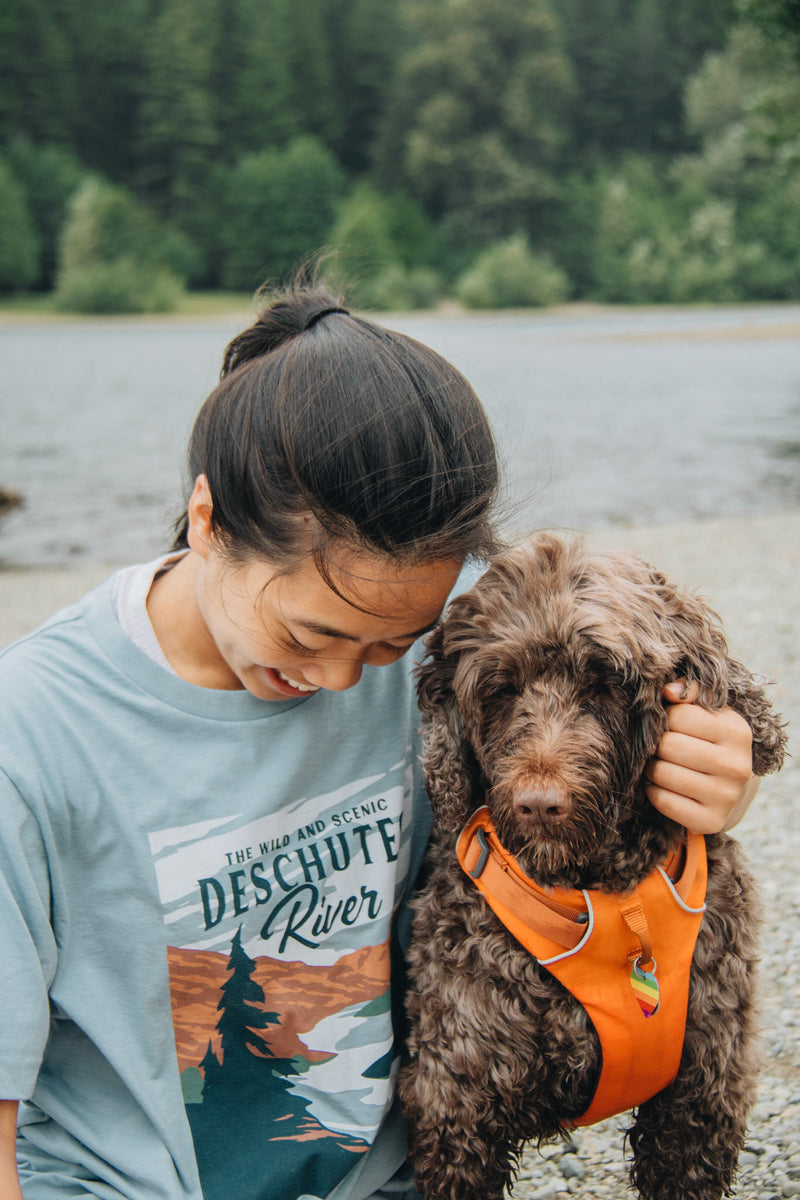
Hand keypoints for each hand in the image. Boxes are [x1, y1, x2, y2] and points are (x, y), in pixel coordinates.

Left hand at [645, 681, 756, 834]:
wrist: (730, 789)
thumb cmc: (709, 743)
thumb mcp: (708, 714)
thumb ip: (689, 692)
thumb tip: (669, 691)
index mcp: (737, 732)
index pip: (679, 715)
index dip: (666, 718)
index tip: (671, 725)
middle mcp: (736, 766)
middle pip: (668, 745)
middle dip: (656, 745)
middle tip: (660, 748)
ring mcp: (725, 797)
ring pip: (662, 773)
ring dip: (651, 768)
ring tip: (660, 764)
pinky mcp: (710, 821)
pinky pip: (662, 800)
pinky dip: (653, 791)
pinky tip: (662, 785)